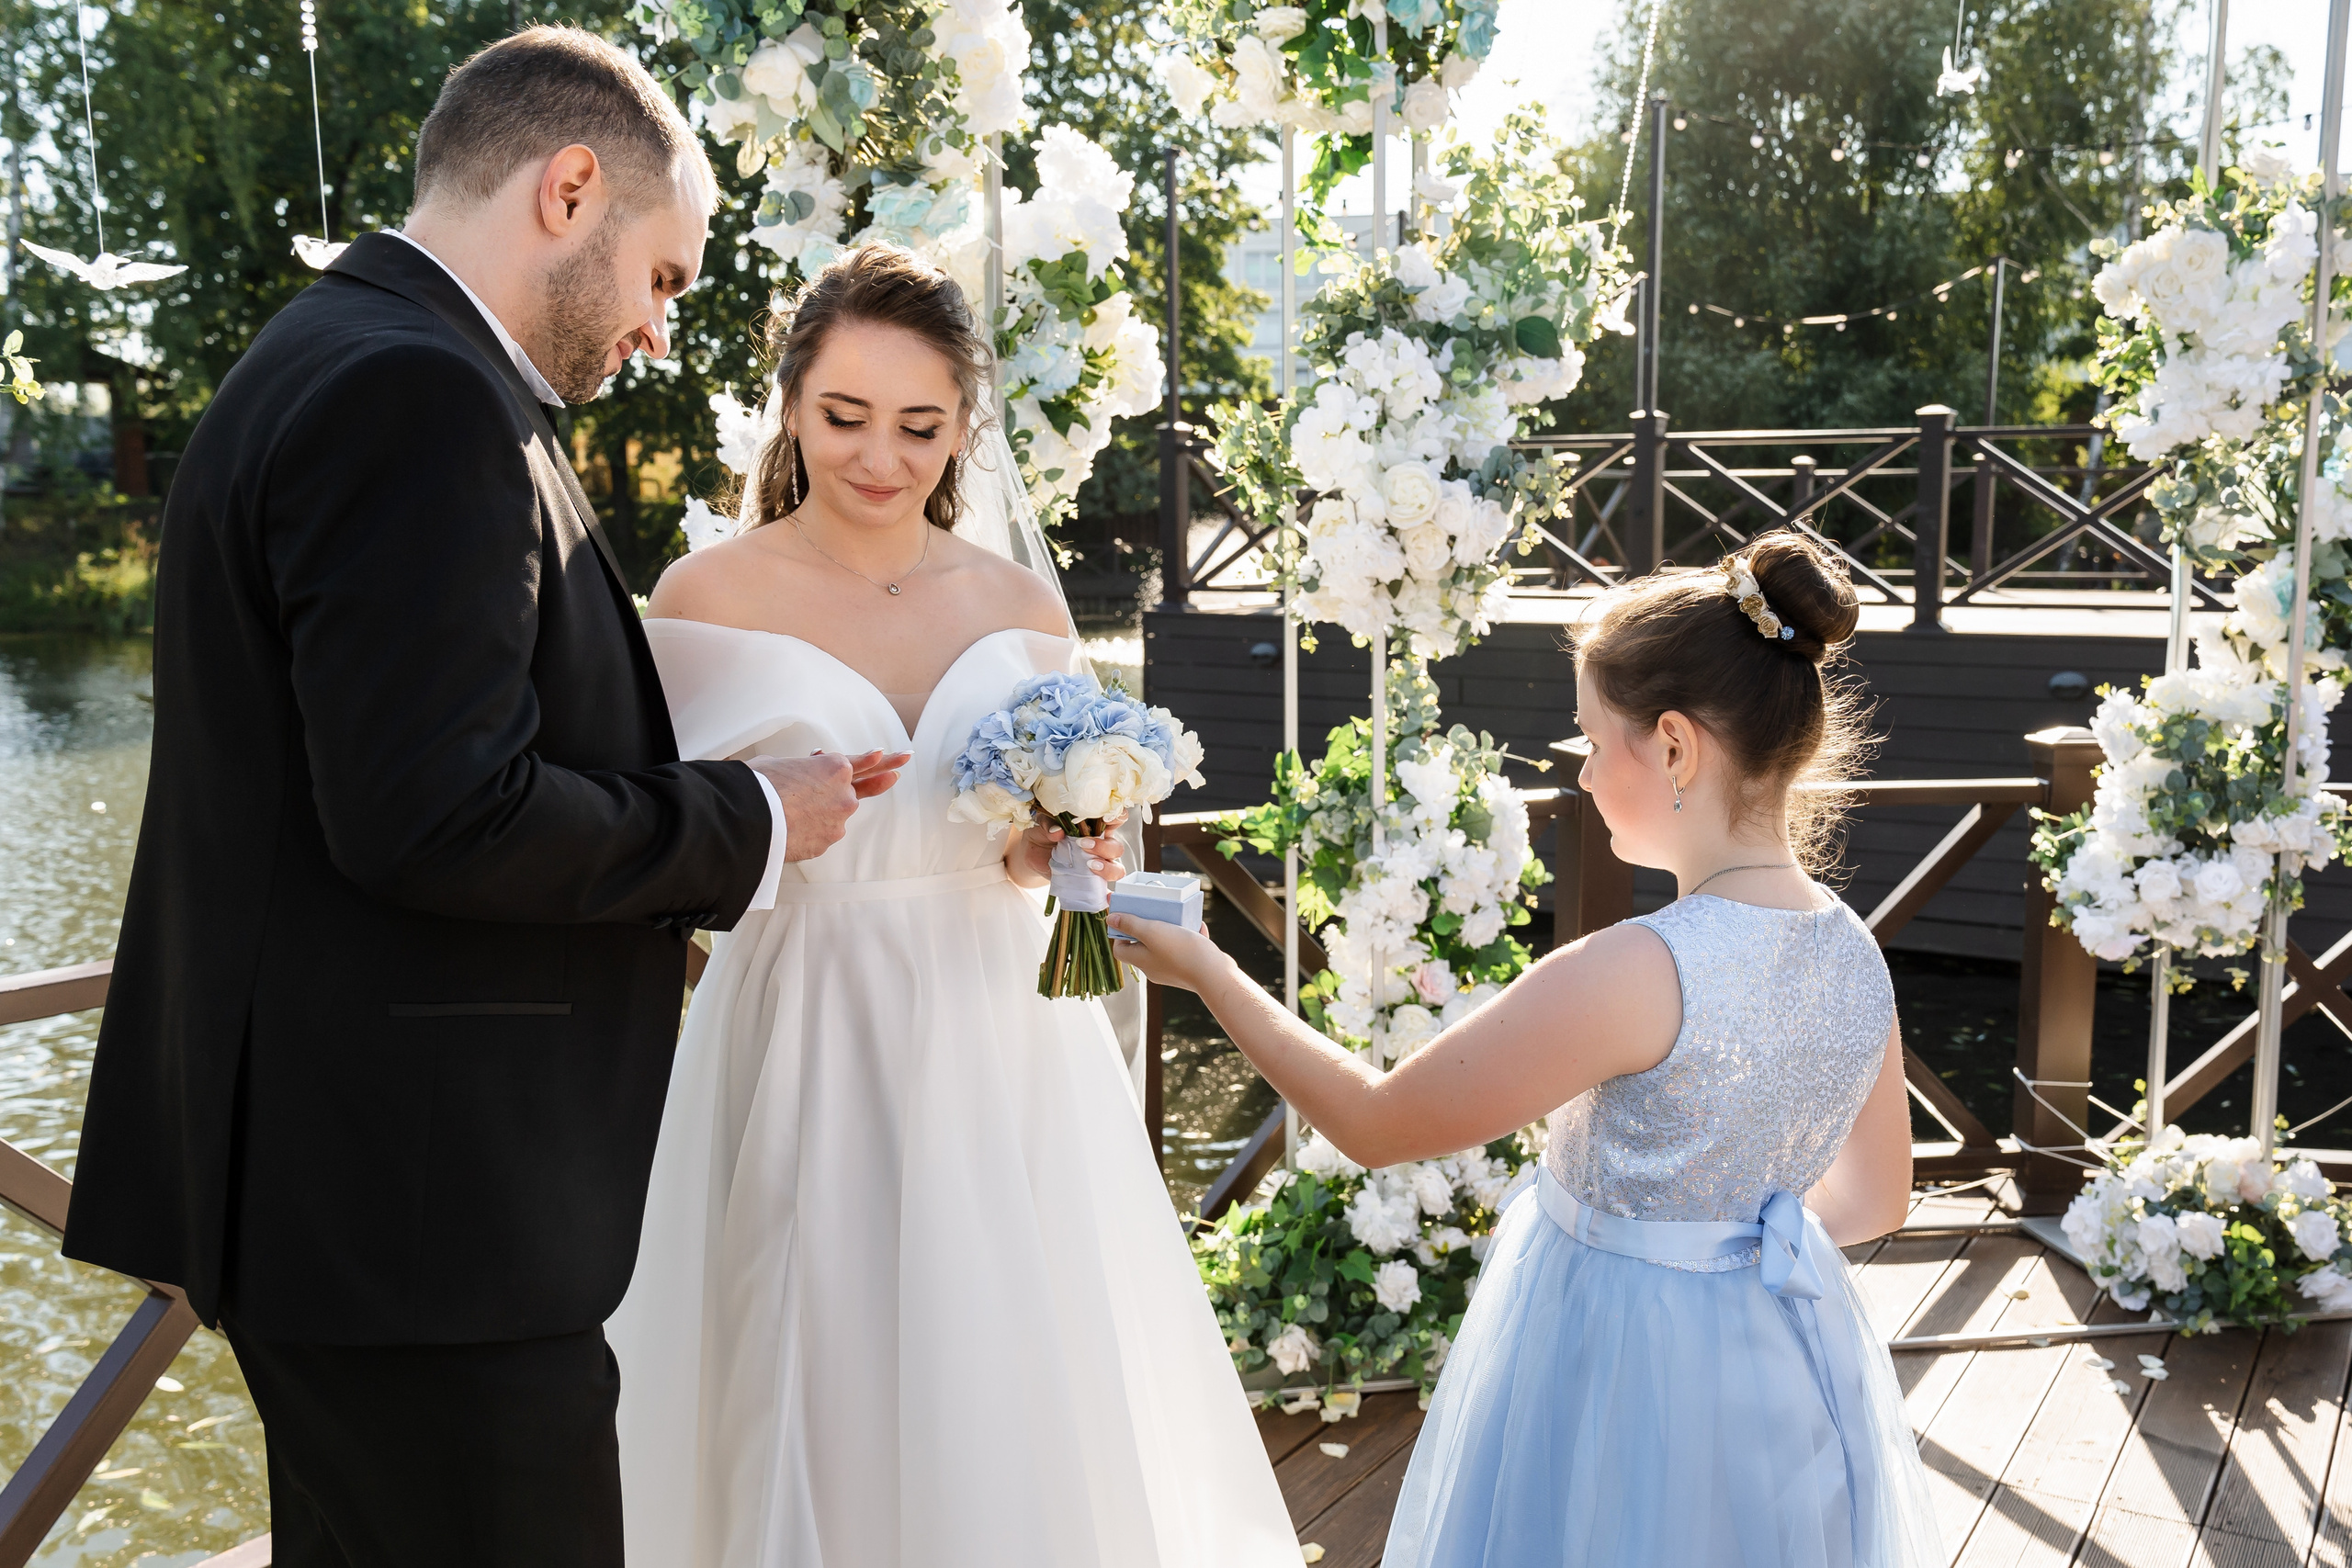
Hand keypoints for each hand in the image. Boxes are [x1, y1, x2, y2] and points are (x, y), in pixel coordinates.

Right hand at [747, 750, 909, 862]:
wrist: (749, 817)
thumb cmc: (758, 784)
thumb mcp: (779, 763)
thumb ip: (798, 768)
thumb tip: (795, 774)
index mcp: (834, 768)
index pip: (862, 763)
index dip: (879, 760)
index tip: (894, 758)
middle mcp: (844, 794)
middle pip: (858, 789)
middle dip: (880, 778)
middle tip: (905, 761)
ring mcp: (838, 821)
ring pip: (833, 815)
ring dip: (818, 812)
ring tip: (790, 809)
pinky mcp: (827, 842)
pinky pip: (819, 834)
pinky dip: (807, 831)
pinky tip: (787, 828)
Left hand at [1011, 808, 1126, 888]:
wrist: (1034, 855)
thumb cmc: (1043, 834)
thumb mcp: (1043, 824)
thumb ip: (1049, 824)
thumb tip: (1057, 832)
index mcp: (1094, 826)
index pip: (1115, 818)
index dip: (1116, 818)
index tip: (1106, 819)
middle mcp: (1100, 845)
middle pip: (1116, 847)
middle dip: (1104, 847)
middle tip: (1083, 845)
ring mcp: (1097, 865)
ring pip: (1116, 867)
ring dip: (1106, 868)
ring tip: (1089, 866)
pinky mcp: (1090, 882)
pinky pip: (1104, 890)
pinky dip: (1107, 894)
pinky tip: (1104, 896)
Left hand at [1105, 912, 1228, 993]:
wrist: (1214, 974)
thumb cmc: (1181, 952)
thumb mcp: (1151, 931)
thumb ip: (1130, 924)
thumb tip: (1110, 919)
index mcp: (1141, 961)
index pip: (1120, 949)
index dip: (1120, 934)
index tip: (1129, 918)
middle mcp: (1154, 968)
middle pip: (1143, 946)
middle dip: (1148, 927)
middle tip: (1155, 912)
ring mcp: (1173, 969)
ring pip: (1166, 946)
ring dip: (1170, 930)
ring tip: (1177, 917)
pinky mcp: (1190, 968)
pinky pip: (1186, 949)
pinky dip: (1189, 936)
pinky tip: (1197, 926)